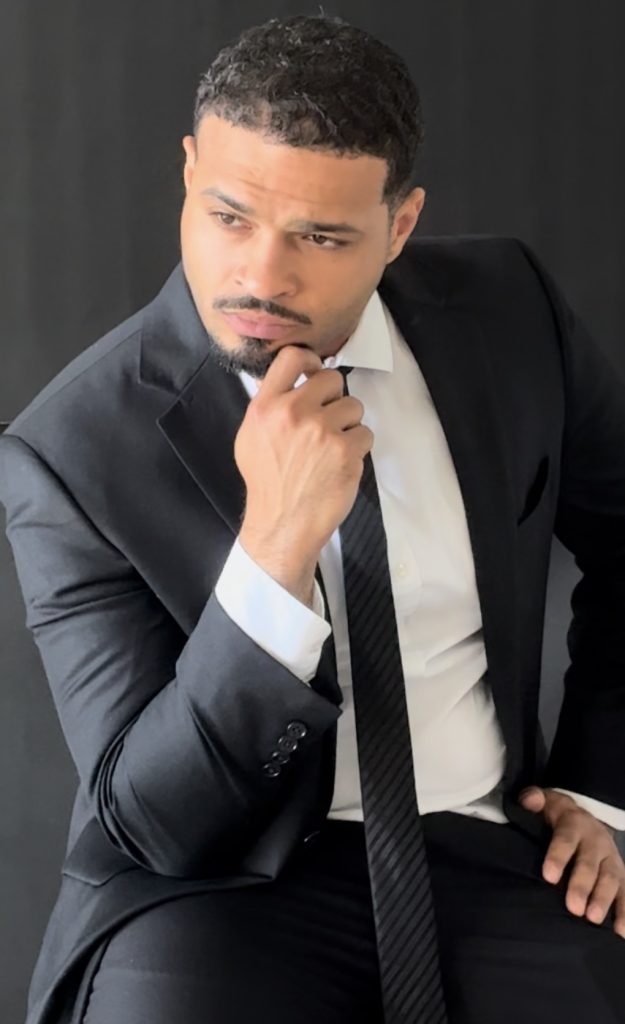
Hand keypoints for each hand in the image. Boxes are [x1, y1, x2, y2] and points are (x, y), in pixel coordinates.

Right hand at [235, 345, 372, 553]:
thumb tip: (287, 380)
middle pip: (332, 379)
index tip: (315, 372)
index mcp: (266, 407)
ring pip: (353, 406)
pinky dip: (358, 448)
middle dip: (334, 399)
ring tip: (332, 447)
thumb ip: (269, 406)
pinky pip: (365, 433)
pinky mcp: (346, 451)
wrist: (282, 524)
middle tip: (326, 422)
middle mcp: (293, 413)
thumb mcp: (251, 438)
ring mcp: (322, 431)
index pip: (292, 357)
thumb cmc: (267, 483)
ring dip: (348, 424)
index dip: (311, 361)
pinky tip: (341, 463)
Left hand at [519, 786, 624, 937]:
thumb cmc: (557, 816)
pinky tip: (621, 932)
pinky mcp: (621, 875)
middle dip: (582, 885)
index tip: (549, 876)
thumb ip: (533, 800)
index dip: (558, 856)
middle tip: (573, 908)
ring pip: (611, 879)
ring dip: (603, 899)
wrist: (586, 818)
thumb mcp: (545, 802)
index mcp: (575, 823)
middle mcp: (596, 841)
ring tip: (592, 919)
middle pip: (590, 863)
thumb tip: (530, 800)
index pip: (566, 839)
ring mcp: (611, 859)